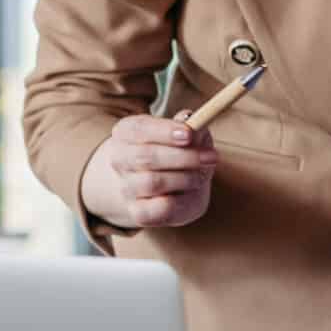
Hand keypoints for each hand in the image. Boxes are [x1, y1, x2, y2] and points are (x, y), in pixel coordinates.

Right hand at [78, 113, 216, 230]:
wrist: (175, 188)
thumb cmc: (181, 152)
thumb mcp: (189, 134)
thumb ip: (191, 126)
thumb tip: (190, 119)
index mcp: (126, 132)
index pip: (139, 128)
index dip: (164, 131)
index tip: (189, 134)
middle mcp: (120, 158)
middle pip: (145, 156)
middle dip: (182, 156)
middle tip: (210, 156)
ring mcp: (126, 187)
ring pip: (153, 182)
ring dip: (185, 178)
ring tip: (200, 175)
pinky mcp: (138, 212)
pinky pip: (159, 208)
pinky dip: (180, 201)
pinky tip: (189, 193)